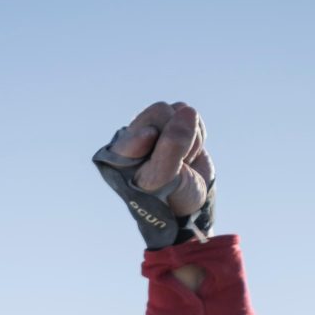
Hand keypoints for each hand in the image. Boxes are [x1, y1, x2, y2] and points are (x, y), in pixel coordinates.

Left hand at [92, 101, 215, 253]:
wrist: (189, 204)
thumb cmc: (168, 197)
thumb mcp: (163, 179)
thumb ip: (171, 148)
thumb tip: (187, 111)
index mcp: (118, 155)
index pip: (133, 131)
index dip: (143, 137)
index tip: (148, 140)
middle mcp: (133, 138)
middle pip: (159, 112)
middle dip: (174, 136)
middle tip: (175, 163)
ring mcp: (155, 129)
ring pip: (177, 110)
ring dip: (187, 137)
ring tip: (182, 160)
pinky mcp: (174, 125)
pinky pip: (189, 113)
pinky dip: (196, 133)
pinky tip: (188, 151)